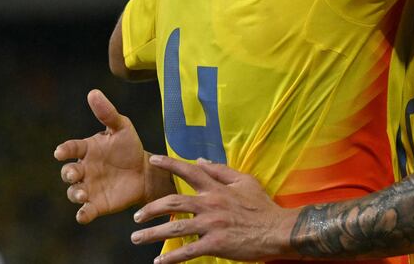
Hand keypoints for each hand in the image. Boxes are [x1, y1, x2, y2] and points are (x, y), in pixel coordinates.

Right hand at [54, 89, 149, 223]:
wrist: (145, 172)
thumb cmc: (130, 147)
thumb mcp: (122, 127)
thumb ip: (107, 113)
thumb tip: (93, 92)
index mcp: (86, 150)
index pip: (71, 148)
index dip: (64, 150)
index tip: (60, 152)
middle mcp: (83, 169)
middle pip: (68, 173)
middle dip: (68, 174)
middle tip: (73, 173)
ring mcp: (88, 188)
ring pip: (73, 193)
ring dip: (74, 194)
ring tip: (81, 193)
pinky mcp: (97, 205)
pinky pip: (85, 212)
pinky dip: (82, 214)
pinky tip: (84, 214)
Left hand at [130, 156, 297, 263]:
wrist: (277, 230)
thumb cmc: (262, 206)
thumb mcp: (245, 181)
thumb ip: (222, 171)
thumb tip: (201, 162)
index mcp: (217, 188)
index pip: (189, 172)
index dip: (170, 164)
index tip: (153, 160)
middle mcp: (211, 204)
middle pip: (173, 203)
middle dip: (151, 209)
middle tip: (136, 215)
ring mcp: (211, 225)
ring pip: (175, 228)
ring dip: (152, 233)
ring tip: (137, 237)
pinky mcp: (215, 245)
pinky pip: (187, 252)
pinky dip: (171, 258)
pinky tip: (160, 262)